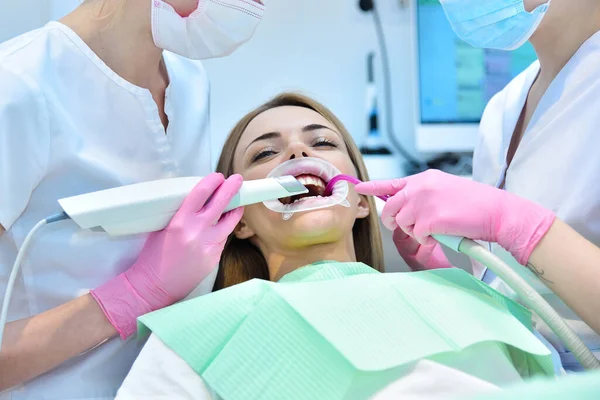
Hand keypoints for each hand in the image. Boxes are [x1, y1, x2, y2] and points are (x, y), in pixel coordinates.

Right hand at [91, 173, 243, 338]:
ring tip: (237, 204)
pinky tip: (220, 228)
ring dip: (234, 211)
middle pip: (221, 204)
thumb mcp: (162, 228)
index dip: (212, 182)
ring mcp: (209, 246)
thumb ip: (181, 215)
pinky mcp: (214, 259)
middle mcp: (197, 232)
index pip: (201, 194)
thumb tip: (198, 202)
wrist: (154, 286)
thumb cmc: (153, 256)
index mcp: (180, 222)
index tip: (218, 176)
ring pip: (229, 223)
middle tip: (237, 180)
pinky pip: (222, 240)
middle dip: (231, 189)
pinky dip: (222, 232)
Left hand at [355, 170, 554, 265]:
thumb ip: (422, 195)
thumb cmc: (475, 204)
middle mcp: (420, 187)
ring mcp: (424, 202)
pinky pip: (417, 236)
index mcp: (424, 179)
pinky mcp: (430, 219)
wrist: (497, 212)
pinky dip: (427, 240)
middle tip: (410, 227)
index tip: (359, 187)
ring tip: (435, 229)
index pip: (391, 183)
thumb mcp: (444, 190)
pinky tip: (441, 235)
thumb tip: (404, 208)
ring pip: (402, 224)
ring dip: (415, 232)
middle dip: (395, 222)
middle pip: (390, 208)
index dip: (373, 187)